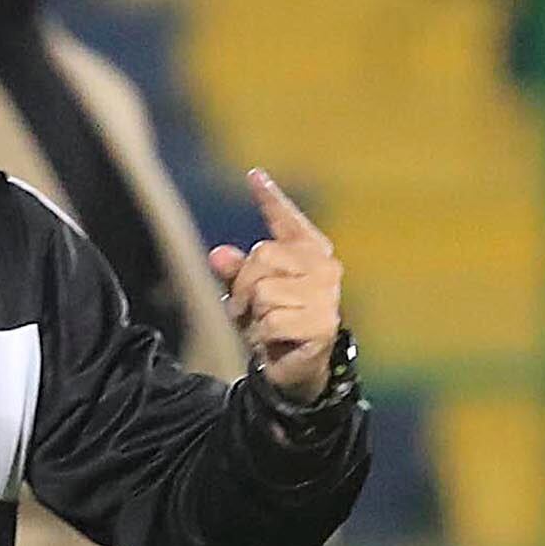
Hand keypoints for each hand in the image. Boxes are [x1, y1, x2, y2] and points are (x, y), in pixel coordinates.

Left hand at [207, 169, 344, 402]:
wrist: (294, 369)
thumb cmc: (273, 323)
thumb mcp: (247, 295)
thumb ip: (234, 272)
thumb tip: (217, 256)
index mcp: (310, 251)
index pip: (288, 220)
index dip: (271, 198)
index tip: (254, 176)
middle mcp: (325, 267)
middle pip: (262, 257)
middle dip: (244, 287)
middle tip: (250, 310)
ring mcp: (327, 295)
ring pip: (263, 292)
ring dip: (253, 316)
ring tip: (266, 327)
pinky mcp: (323, 324)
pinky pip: (271, 320)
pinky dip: (263, 335)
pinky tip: (276, 341)